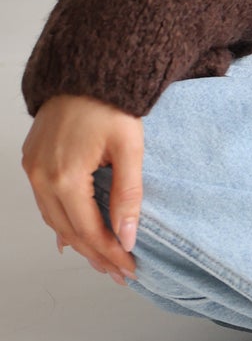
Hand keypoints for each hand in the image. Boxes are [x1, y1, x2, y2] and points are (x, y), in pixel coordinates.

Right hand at [22, 94, 143, 284]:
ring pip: (54, 220)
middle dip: (95, 255)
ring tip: (102, 258)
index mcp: (65, 177)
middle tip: (118, 272)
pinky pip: (45, 202)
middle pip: (68, 231)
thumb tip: (128, 236)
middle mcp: (41, 177)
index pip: (89, 231)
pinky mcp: (32, 160)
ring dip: (78, 241)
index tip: (129, 270)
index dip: (110, 254)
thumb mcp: (130, 147)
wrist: (86, 68)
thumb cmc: (111, 102)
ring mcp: (33, 169)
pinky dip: (62, 221)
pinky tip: (72, 235)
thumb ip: (128, 195)